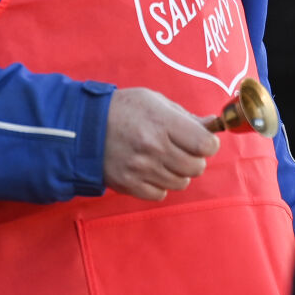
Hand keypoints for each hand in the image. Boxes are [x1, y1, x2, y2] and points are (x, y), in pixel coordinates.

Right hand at [102, 87, 220, 200]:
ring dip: (177, 172)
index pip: (206, 145)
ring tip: (162, 159)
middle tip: (181, 149)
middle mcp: (154, 148)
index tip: (201, 140)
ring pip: (181, 182)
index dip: (208, 143)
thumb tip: (211, 126)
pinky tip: (149, 170)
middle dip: (194, 158)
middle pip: (197, 167)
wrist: (83, 127)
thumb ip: (185, 116)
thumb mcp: (154, 101)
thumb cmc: (122, 109)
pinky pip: (161, 194)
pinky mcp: (130, 185)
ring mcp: (142, 169)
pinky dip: (159, 185)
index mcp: (163, 123)